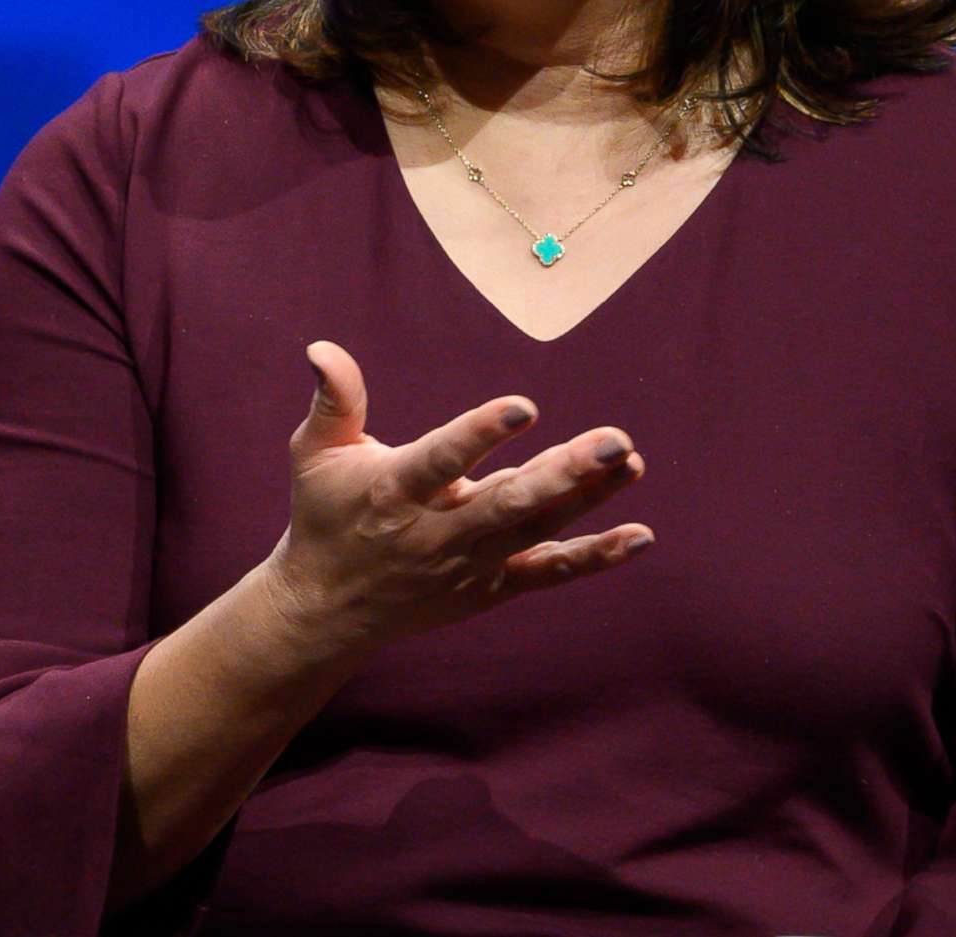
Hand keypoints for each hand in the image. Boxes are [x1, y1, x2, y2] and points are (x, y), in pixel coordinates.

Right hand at [262, 339, 654, 656]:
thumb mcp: (315, 453)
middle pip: (508, 502)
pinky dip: (595, 556)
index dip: (480, 434)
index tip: (524, 406)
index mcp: (395, 491)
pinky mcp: (492, 587)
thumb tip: (322, 346)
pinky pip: (549, 571)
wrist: (326, 610)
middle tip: (615, 440)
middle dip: (564, 473)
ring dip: (589, 500)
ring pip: (536, 530)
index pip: (442, 460)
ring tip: (632, 462)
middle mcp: (437, 533)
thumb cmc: (325, 515)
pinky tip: (641, 535)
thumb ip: (334, 399)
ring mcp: (470, 564)